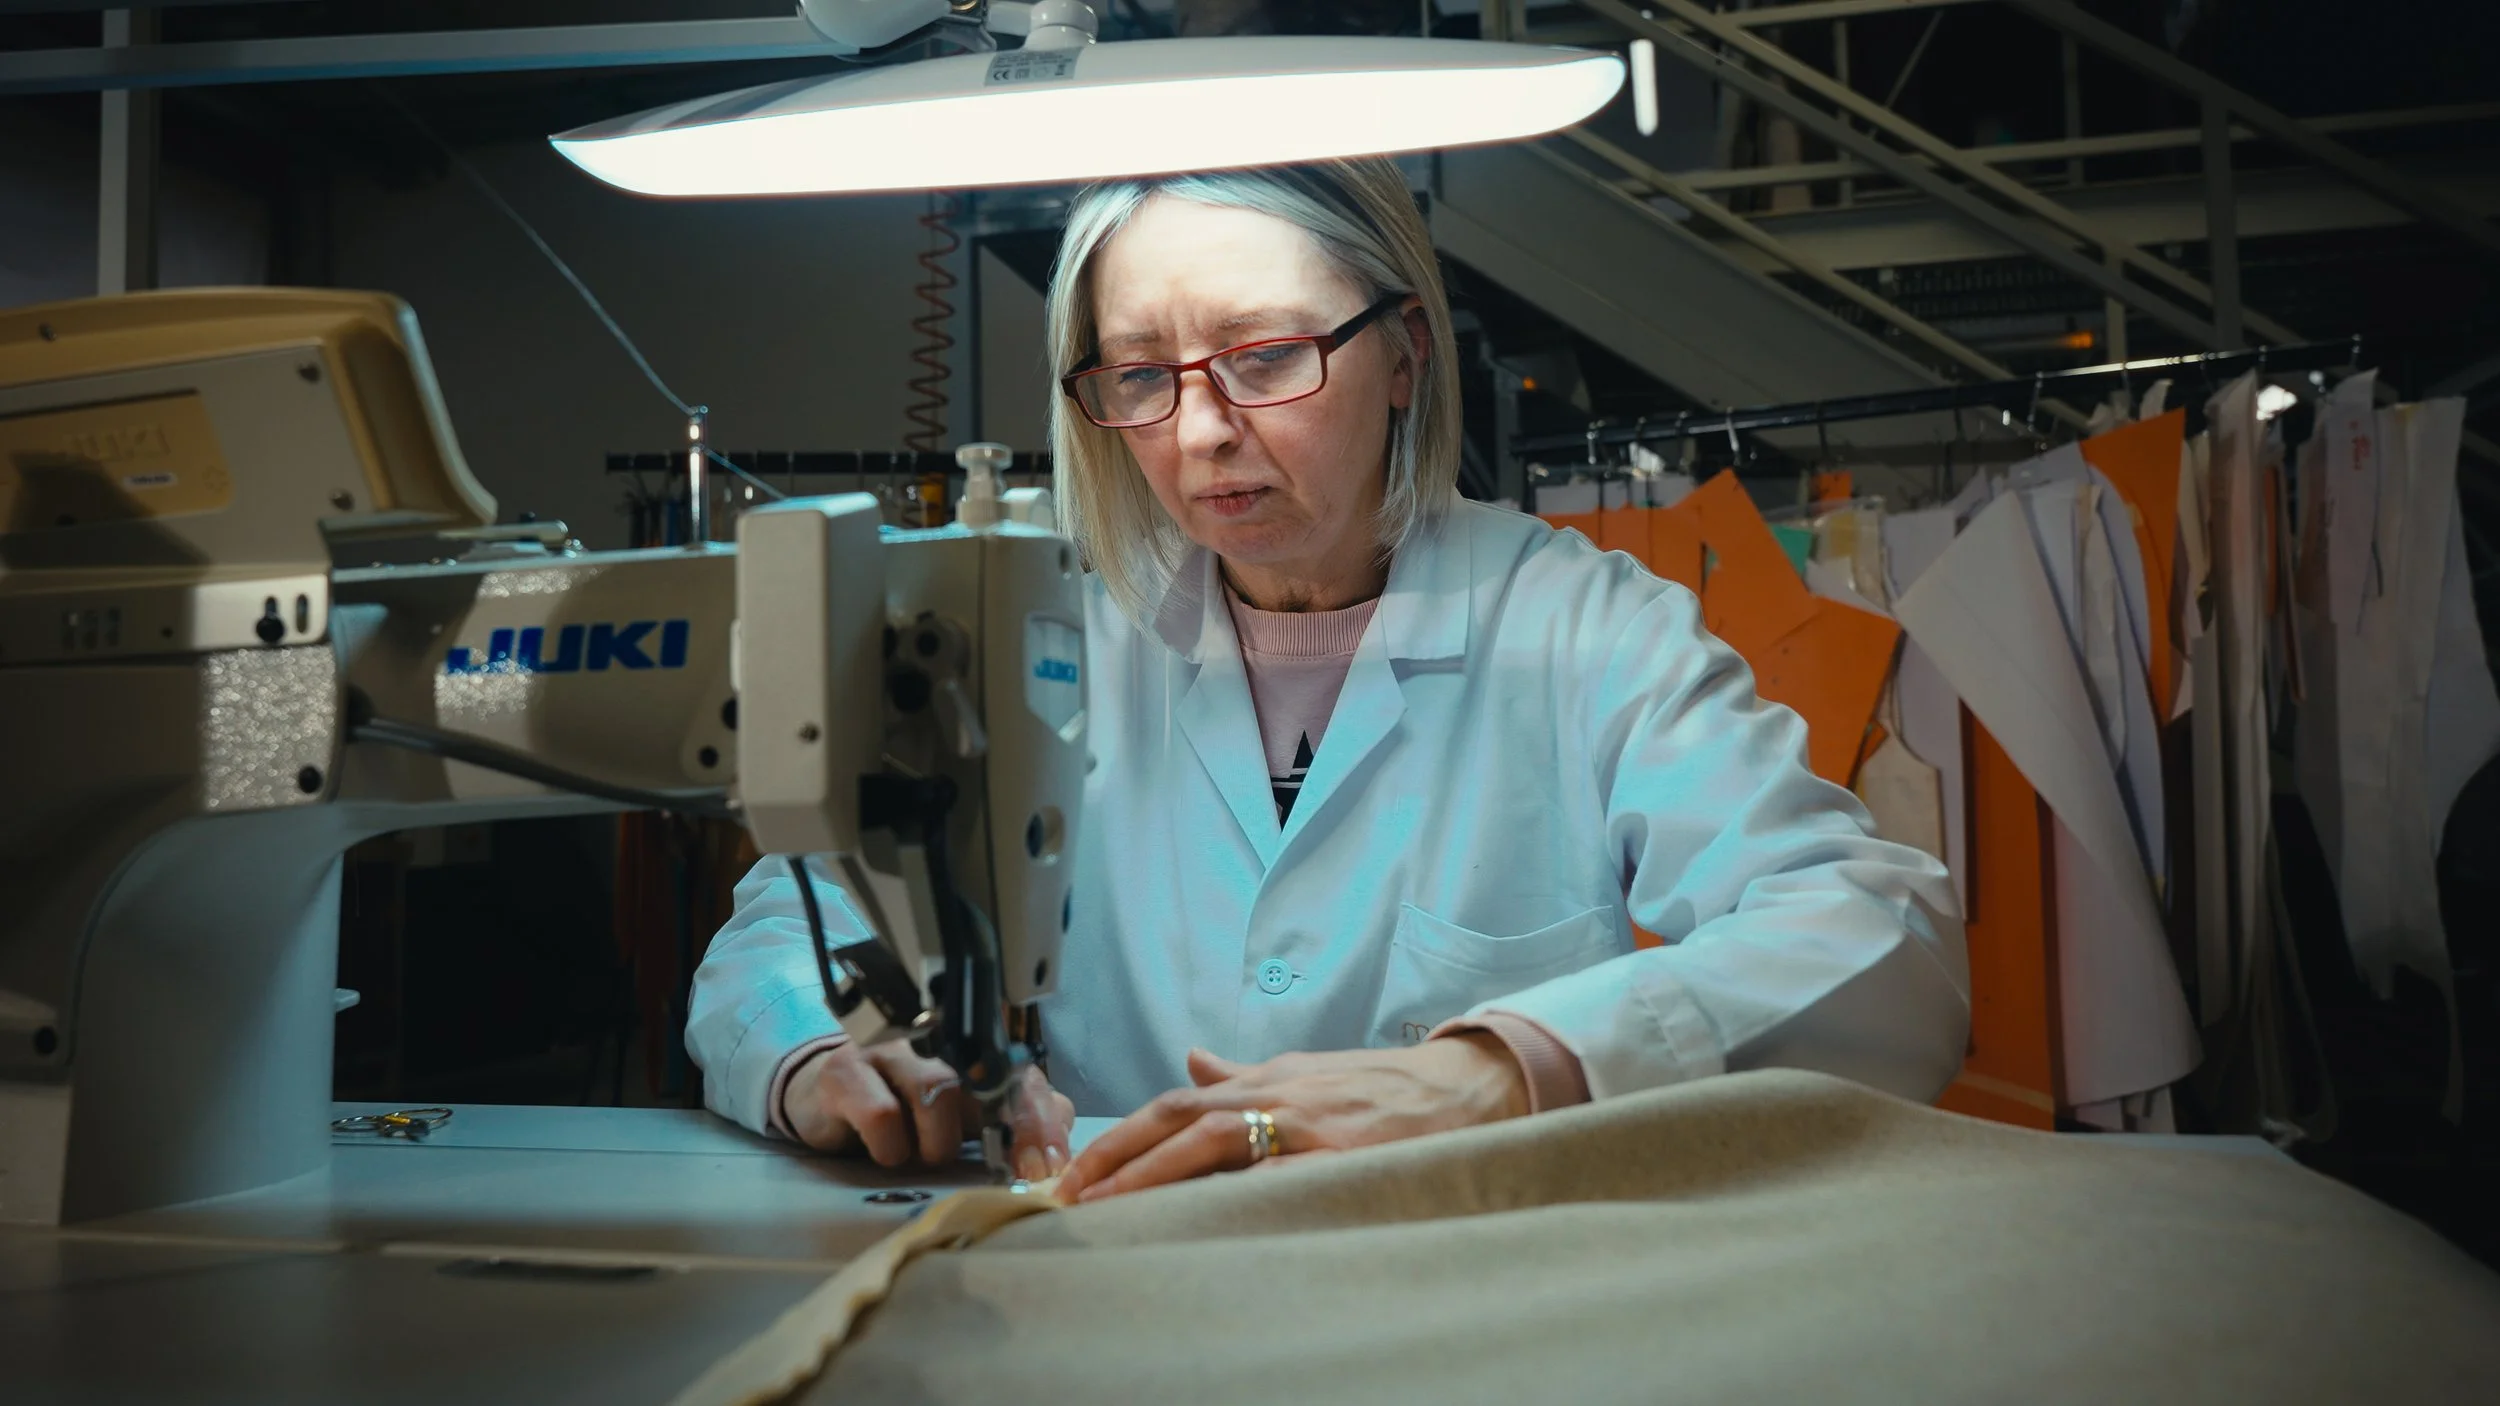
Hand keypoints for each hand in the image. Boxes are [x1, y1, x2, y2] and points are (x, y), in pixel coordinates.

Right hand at [783, 1041, 1075, 1180]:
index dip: (1039, 1122)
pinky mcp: (845, 1072)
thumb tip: (1063, 1132)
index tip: (1045, 1167)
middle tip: (1005, 1173)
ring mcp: (889, 1052)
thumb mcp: (964, 1113)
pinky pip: (881, 1114)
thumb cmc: (904, 1106)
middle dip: (1005, 1133)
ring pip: (937, 1092)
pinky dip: (891, 1146)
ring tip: (921, 1156)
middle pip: (986, 1080)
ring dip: (937, 1143)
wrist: (824, 1096)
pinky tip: (886, 1152)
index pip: (1021, 1077)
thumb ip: (1016, 1116)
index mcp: (970, 1052)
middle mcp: (934, 1041)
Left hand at [1057, 1034, 1527, 1201]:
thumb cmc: (1380, 1088)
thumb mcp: (1303, 1072)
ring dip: (1160, 1175)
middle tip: (1073, 1197)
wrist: (1463, 1087)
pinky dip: (1240, 1191)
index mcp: (1262, 1080)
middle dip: (1121, 1158)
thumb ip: (1244, 1075)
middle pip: (1180, 1120)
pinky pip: (1282, 1175)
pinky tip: (1205, 1214)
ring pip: (1217, 1143)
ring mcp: (1308, 1123)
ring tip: (1115, 1208)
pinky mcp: (1343, 1153)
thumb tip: (1193, 1061)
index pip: (1173, 1106)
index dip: (1120, 1138)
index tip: (1075, 1174)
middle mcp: (1275, 1094)